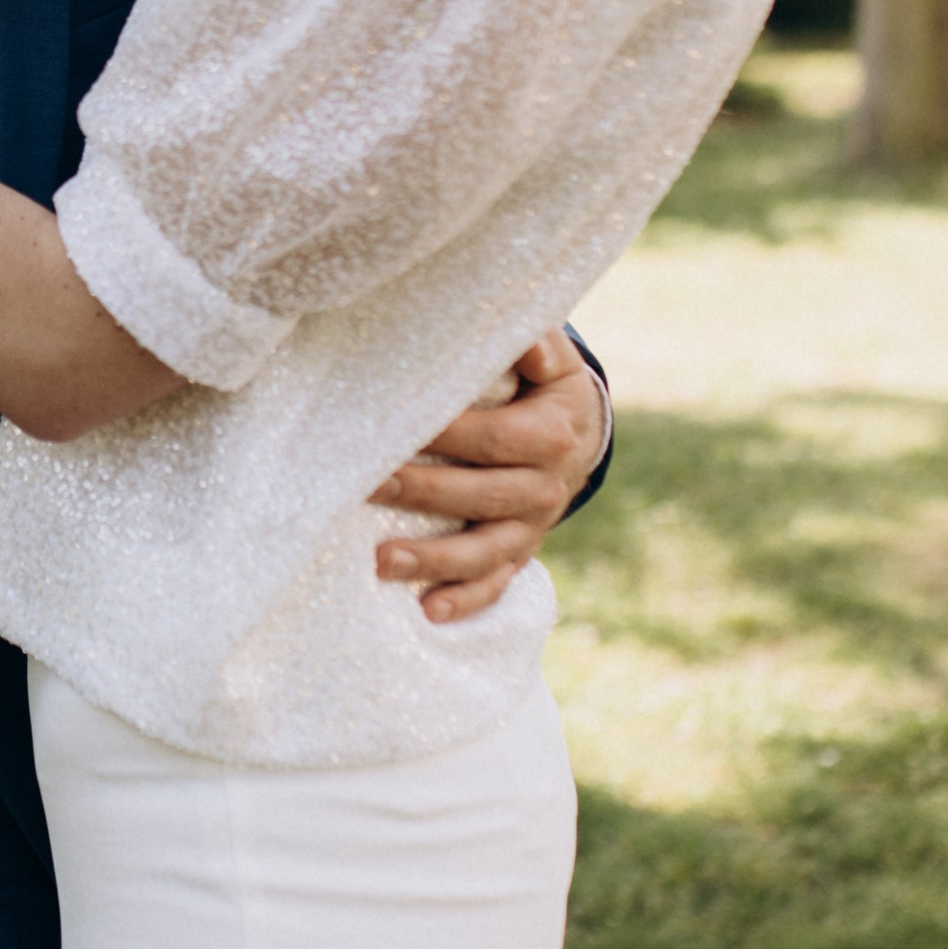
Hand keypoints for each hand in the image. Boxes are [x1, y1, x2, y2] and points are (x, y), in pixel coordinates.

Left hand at [369, 329, 607, 627]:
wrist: (581, 434)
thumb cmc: (544, 387)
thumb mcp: (552, 360)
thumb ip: (534, 342)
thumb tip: (523, 337)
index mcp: (553, 433)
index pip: (493, 436)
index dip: (445, 433)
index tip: (391, 424)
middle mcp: (547, 485)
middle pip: (483, 494)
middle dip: (424, 493)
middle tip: (366, 485)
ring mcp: (533, 526)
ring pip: (486, 551)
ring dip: (434, 560)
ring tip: (381, 562)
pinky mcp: (520, 552)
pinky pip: (497, 583)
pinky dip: (466, 601)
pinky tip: (427, 611)